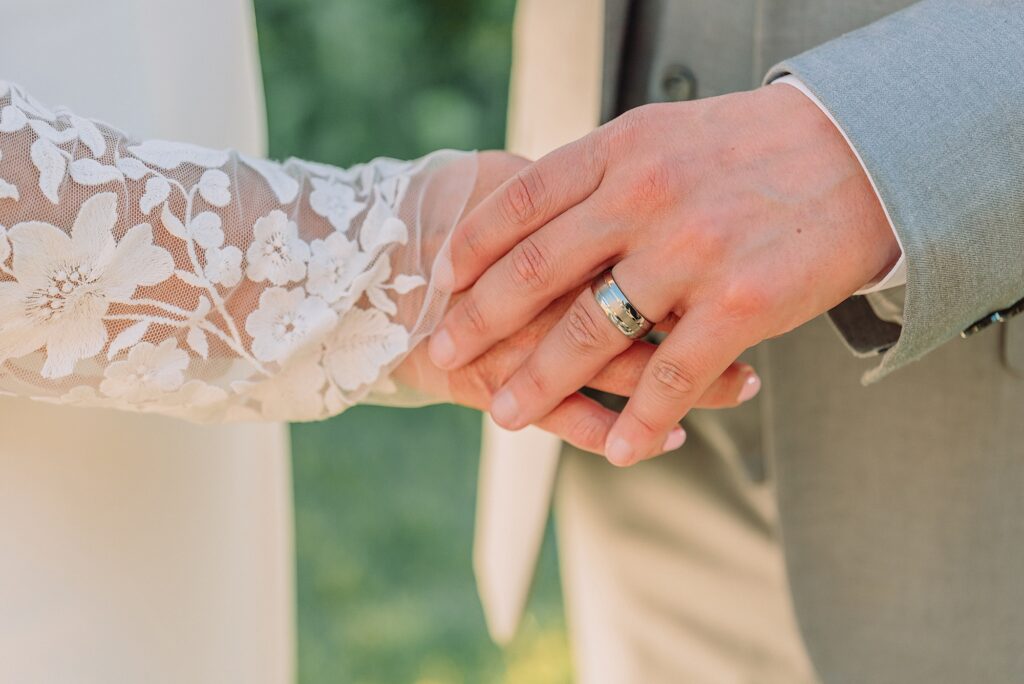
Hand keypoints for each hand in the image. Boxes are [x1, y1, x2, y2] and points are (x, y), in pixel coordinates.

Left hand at [428, 85, 898, 464]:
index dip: (472, 247)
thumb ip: (601, 175)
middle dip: (480, 322)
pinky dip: (638, 419)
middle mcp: (645, 196)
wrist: (859, 154)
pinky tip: (615, 450)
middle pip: (537, 271)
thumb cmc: (753, 149)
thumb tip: (535, 219)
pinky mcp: (740, 303)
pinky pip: (672, 374)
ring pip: (592, 331)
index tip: (441, 282)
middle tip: (443, 356)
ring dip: (539, 383)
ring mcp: (691, 251)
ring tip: (503, 415)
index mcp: (620, 152)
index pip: (521, 202)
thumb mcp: (664, 136)